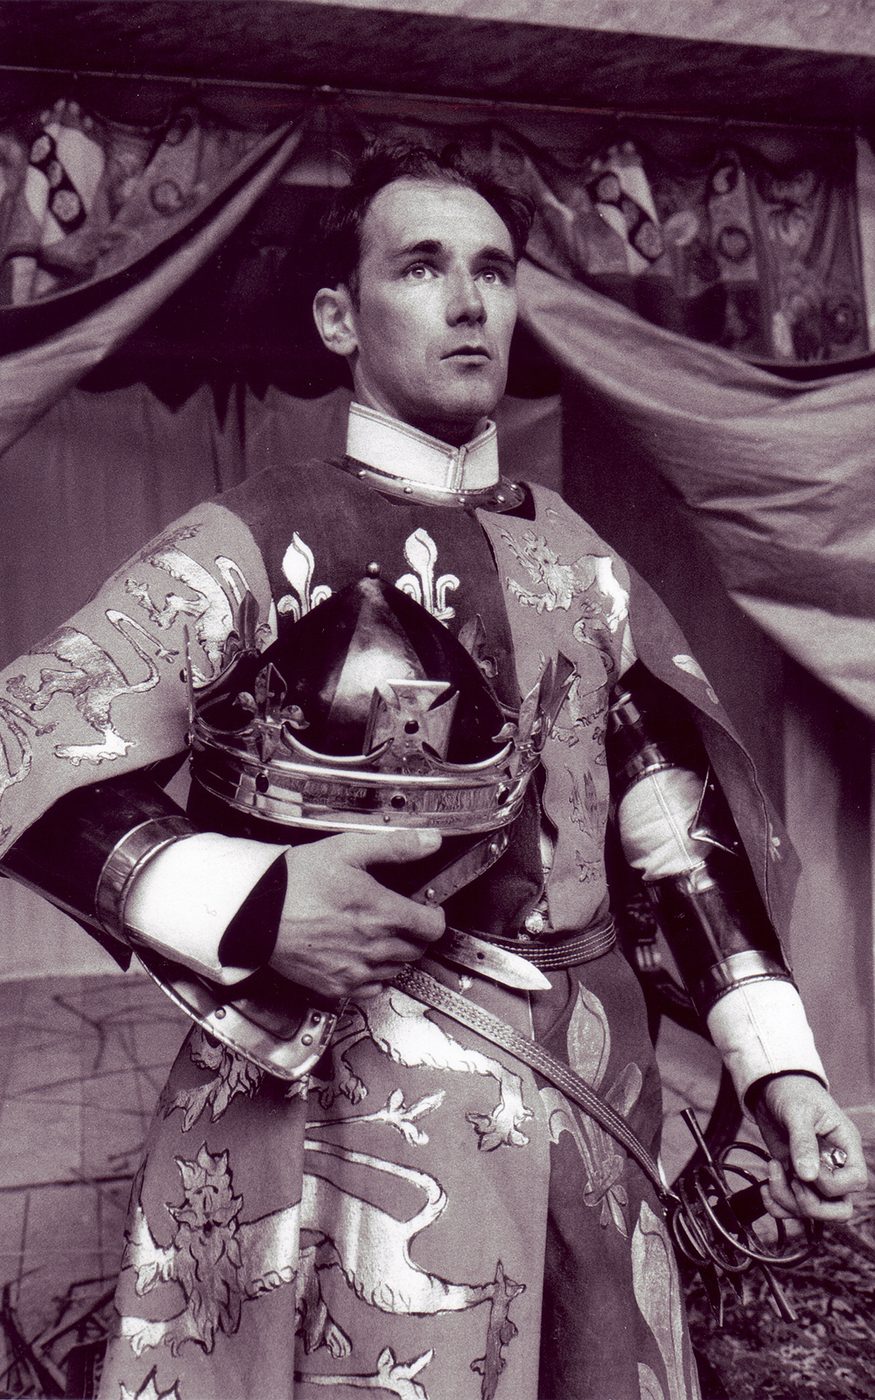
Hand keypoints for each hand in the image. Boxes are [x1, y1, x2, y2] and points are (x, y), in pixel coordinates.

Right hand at [268, 828, 445, 999]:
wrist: (255, 912)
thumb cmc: (297, 880)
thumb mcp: (348, 850)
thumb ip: (395, 846)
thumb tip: (431, 840)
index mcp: (382, 913)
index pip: (433, 927)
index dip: (433, 915)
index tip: (425, 908)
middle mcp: (373, 947)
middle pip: (418, 950)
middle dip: (413, 933)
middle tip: (396, 917)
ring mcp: (354, 971)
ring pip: (396, 970)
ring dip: (394, 954)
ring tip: (373, 933)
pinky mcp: (335, 988)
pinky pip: (371, 989)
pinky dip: (371, 975)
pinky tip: (357, 955)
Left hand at [750, 1072, 867, 1221]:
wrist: (772, 1087)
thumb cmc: (793, 1091)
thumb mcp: (798, 1111)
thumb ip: (803, 1142)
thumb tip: (807, 1175)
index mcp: (846, 1147)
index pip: (855, 1181)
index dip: (830, 1184)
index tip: (805, 1168)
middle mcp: (834, 1166)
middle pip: (840, 1208)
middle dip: (812, 1204)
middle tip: (791, 1181)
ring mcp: (814, 1175)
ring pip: (813, 1211)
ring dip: (788, 1201)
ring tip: (773, 1170)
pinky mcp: (794, 1178)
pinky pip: (792, 1207)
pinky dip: (778, 1205)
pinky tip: (765, 1187)